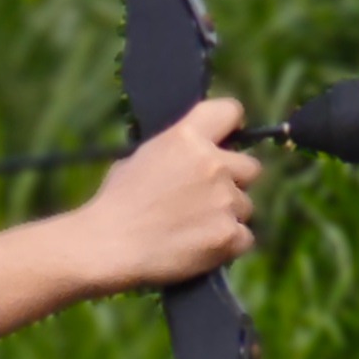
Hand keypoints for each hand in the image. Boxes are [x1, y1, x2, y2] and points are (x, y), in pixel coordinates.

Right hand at [60, 99, 260, 294]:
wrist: (107, 246)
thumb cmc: (115, 204)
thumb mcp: (138, 158)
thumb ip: (176, 151)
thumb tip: (191, 155)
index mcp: (187, 137)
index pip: (231, 111)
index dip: (231, 127)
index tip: (225, 142)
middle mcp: (213, 164)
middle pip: (251, 167)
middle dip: (234, 181)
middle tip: (205, 198)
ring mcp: (224, 200)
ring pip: (245, 206)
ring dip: (227, 215)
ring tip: (192, 229)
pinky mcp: (229, 235)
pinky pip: (244, 237)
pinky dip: (227, 244)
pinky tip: (200, 247)